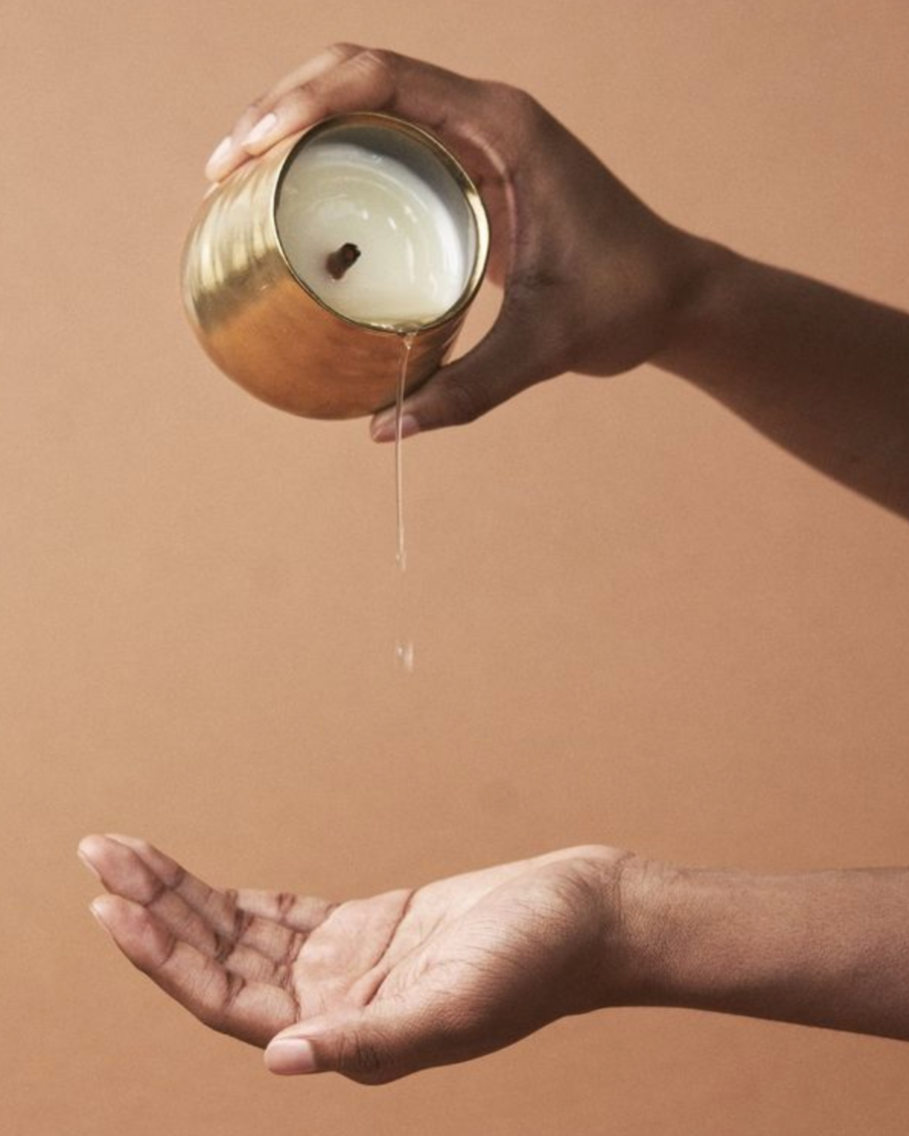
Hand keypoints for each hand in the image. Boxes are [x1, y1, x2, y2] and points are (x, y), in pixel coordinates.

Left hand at [79, 835, 634, 1083]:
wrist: (588, 918)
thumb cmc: (540, 962)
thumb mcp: (460, 1004)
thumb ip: (374, 1039)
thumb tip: (281, 1059)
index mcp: (351, 1041)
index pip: (229, 1004)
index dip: (165, 959)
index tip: (113, 906)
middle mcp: (337, 1011)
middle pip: (220, 963)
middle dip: (157, 911)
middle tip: (99, 852)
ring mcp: (348, 970)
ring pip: (242, 934)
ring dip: (185, 896)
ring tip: (128, 853)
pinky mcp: (367, 930)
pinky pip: (280, 916)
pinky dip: (234, 897)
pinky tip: (197, 883)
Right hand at [203, 45, 709, 439]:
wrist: (672, 294)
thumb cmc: (624, 303)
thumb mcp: (547, 347)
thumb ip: (471, 390)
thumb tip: (383, 432)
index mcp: (504, 127)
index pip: (383, 77)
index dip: (302, 99)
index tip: (250, 149)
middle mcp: (485, 116)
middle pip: (358, 73)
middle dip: (278, 106)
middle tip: (222, 169)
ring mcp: (475, 138)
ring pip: (366, 100)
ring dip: (297, 123)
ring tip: (238, 179)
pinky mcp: (469, 171)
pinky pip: (388, 140)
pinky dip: (332, 154)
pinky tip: (296, 197)